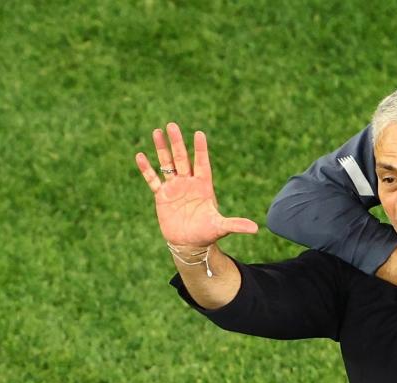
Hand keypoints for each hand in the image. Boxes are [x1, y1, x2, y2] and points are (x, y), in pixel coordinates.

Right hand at [135, 122, 257, 246]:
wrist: (189, 244)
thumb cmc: (207, 234)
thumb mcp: (221, 227)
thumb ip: (236, 224)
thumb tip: (256, 229)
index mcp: (204, 186)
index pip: (202, 163)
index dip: (200, 149)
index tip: (199, 133)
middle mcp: (188, 183)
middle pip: (182, 158)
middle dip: (177, 142)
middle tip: (172, 125)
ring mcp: (174, 188)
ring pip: (166, 164)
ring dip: (162, 149)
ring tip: (156, 132)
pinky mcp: (162, 196)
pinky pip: (153, 179)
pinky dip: (146, 169)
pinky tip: (140, 156)